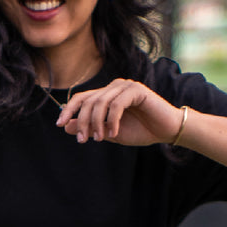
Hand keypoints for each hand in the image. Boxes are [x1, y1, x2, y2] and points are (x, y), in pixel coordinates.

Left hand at [55, 79, 184, 145]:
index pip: (82, 98)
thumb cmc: (141, 130)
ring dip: (97, 123)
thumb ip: (91, 128)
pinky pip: (117, 104)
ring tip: (99, 139)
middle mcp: (114, 87)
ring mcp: (125, 86)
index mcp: (106, 95)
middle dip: (83, 121)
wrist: (166, 130)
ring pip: (101, 102)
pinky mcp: (137, 90)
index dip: (69, 110)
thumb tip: (66, 126)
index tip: (59, 124)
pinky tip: (113, 133)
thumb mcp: (110, 132)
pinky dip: (112, 120)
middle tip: (83, 140)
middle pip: (89, 101)